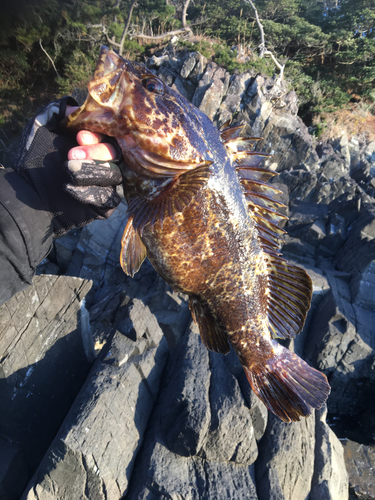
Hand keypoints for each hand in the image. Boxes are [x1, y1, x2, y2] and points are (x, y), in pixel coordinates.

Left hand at [13, 97, 122, 237]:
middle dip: (96, 153)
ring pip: (115, 175)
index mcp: (95, 142)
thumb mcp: (43, 128)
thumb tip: (77, 107)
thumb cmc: (36, 160)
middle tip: (71, 155)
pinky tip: (70, 188)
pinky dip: (90, 192)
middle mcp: (105, 161)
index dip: (98, 134)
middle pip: (116, 153)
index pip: (110, 134)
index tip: (80, 136)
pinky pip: (109, 197)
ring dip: (91, 172)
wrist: (29, 192)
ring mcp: (108, 183)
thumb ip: (59, 113)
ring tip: (68, 171)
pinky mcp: (106, 204)